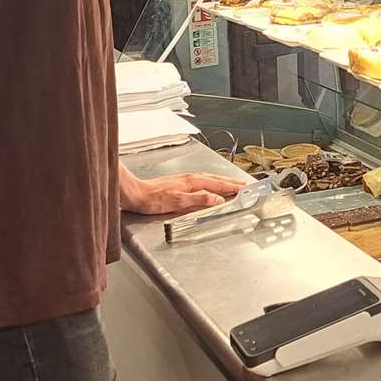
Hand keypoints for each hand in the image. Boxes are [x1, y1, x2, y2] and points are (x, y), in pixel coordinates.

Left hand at [122, 172, 246, 214]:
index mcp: (192, 181)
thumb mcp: (178, 202)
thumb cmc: (152, 199)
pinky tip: (210, 186)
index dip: (232, 186)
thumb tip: (217, 198)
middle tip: (244, 185)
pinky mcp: (179, 183)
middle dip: (231, 182)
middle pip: (216, 178)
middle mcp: (190, 178)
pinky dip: (212, 183)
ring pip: (209, 179)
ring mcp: (184, 180)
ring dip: (222, 181)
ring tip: (232, 185)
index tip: (244, 188)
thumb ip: (199, 199)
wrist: (135, 194)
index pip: (217, 183)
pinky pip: (202, 181)